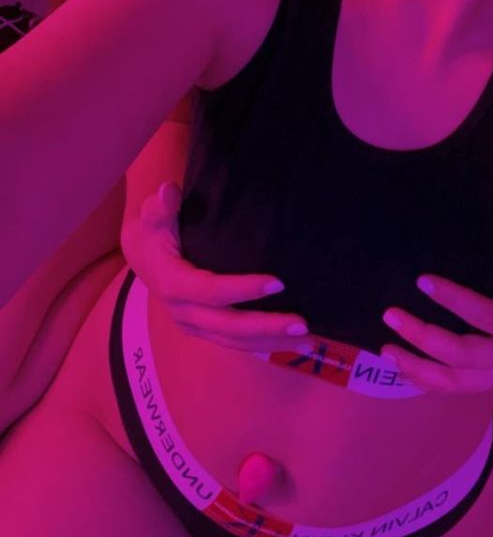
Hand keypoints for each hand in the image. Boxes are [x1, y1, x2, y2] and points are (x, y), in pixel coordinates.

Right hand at [121, 182, 308, 350]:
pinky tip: (292, 345)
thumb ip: (161, 206)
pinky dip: (263, 345)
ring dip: (271, 342)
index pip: (210, 291)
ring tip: (308, 343)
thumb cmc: (153, 231)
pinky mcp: (205, 330)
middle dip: (266, 327)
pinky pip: (235, 342)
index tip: (278, 283)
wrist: (141, 256)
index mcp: (173, 284)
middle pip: (228, 326)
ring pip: (235, 341)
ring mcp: (194, 325)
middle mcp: (184, 312)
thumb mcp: (152, 216)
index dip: (243, 290)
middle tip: (302, 325)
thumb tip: (168, 191)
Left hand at [380, 221, 492, 394]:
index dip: (455, 300)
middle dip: (424, 337)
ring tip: (386, 348)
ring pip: (455, 382)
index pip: (487, 316)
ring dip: (418, 367)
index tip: (423, 281)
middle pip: (462, 356)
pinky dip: (427, 381)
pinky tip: (401, 366)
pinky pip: (457, 389)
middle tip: (391, 315)